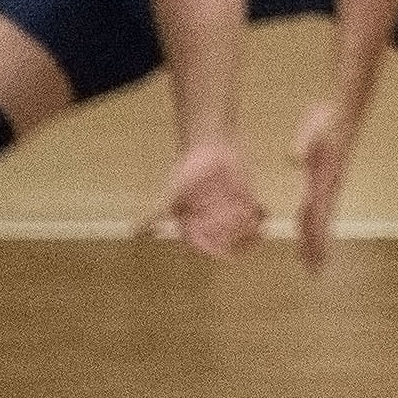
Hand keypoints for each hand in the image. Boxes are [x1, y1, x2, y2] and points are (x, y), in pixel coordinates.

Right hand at [154, 138, 265, 260]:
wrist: (209, 143)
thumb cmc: (188, 168)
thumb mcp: (172, 191)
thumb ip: (157, 213)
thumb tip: (133, 231)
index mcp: (192, 222)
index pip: (202, 244)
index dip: (214, 250)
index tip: (227, 255)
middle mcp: (211, 219)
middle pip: (226, 239)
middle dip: (237, 243)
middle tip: (249, 242)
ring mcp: (229, 209)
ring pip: (242, 228)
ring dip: (251, 232)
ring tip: (259, 231)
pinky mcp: (244, 197)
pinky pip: (254, 211)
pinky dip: (260, 214)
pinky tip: (264, 213)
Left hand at [289, 97, 360, 269]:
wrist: (344, 113)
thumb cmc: (327, 121)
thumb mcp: (312, 128)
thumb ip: (302, 145)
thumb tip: (291, 158)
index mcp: (324, 181)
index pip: (318, 217)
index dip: (315, 240)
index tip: (314, 261)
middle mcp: (329, 187)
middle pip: (321, 224)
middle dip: (317, 248)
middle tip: (316, 272)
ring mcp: (329, 184)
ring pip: (321, 218)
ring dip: (316, 239)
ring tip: (313, 259)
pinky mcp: (326, 178)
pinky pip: (318, 207)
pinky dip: (313, 222)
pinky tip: (306, 226)